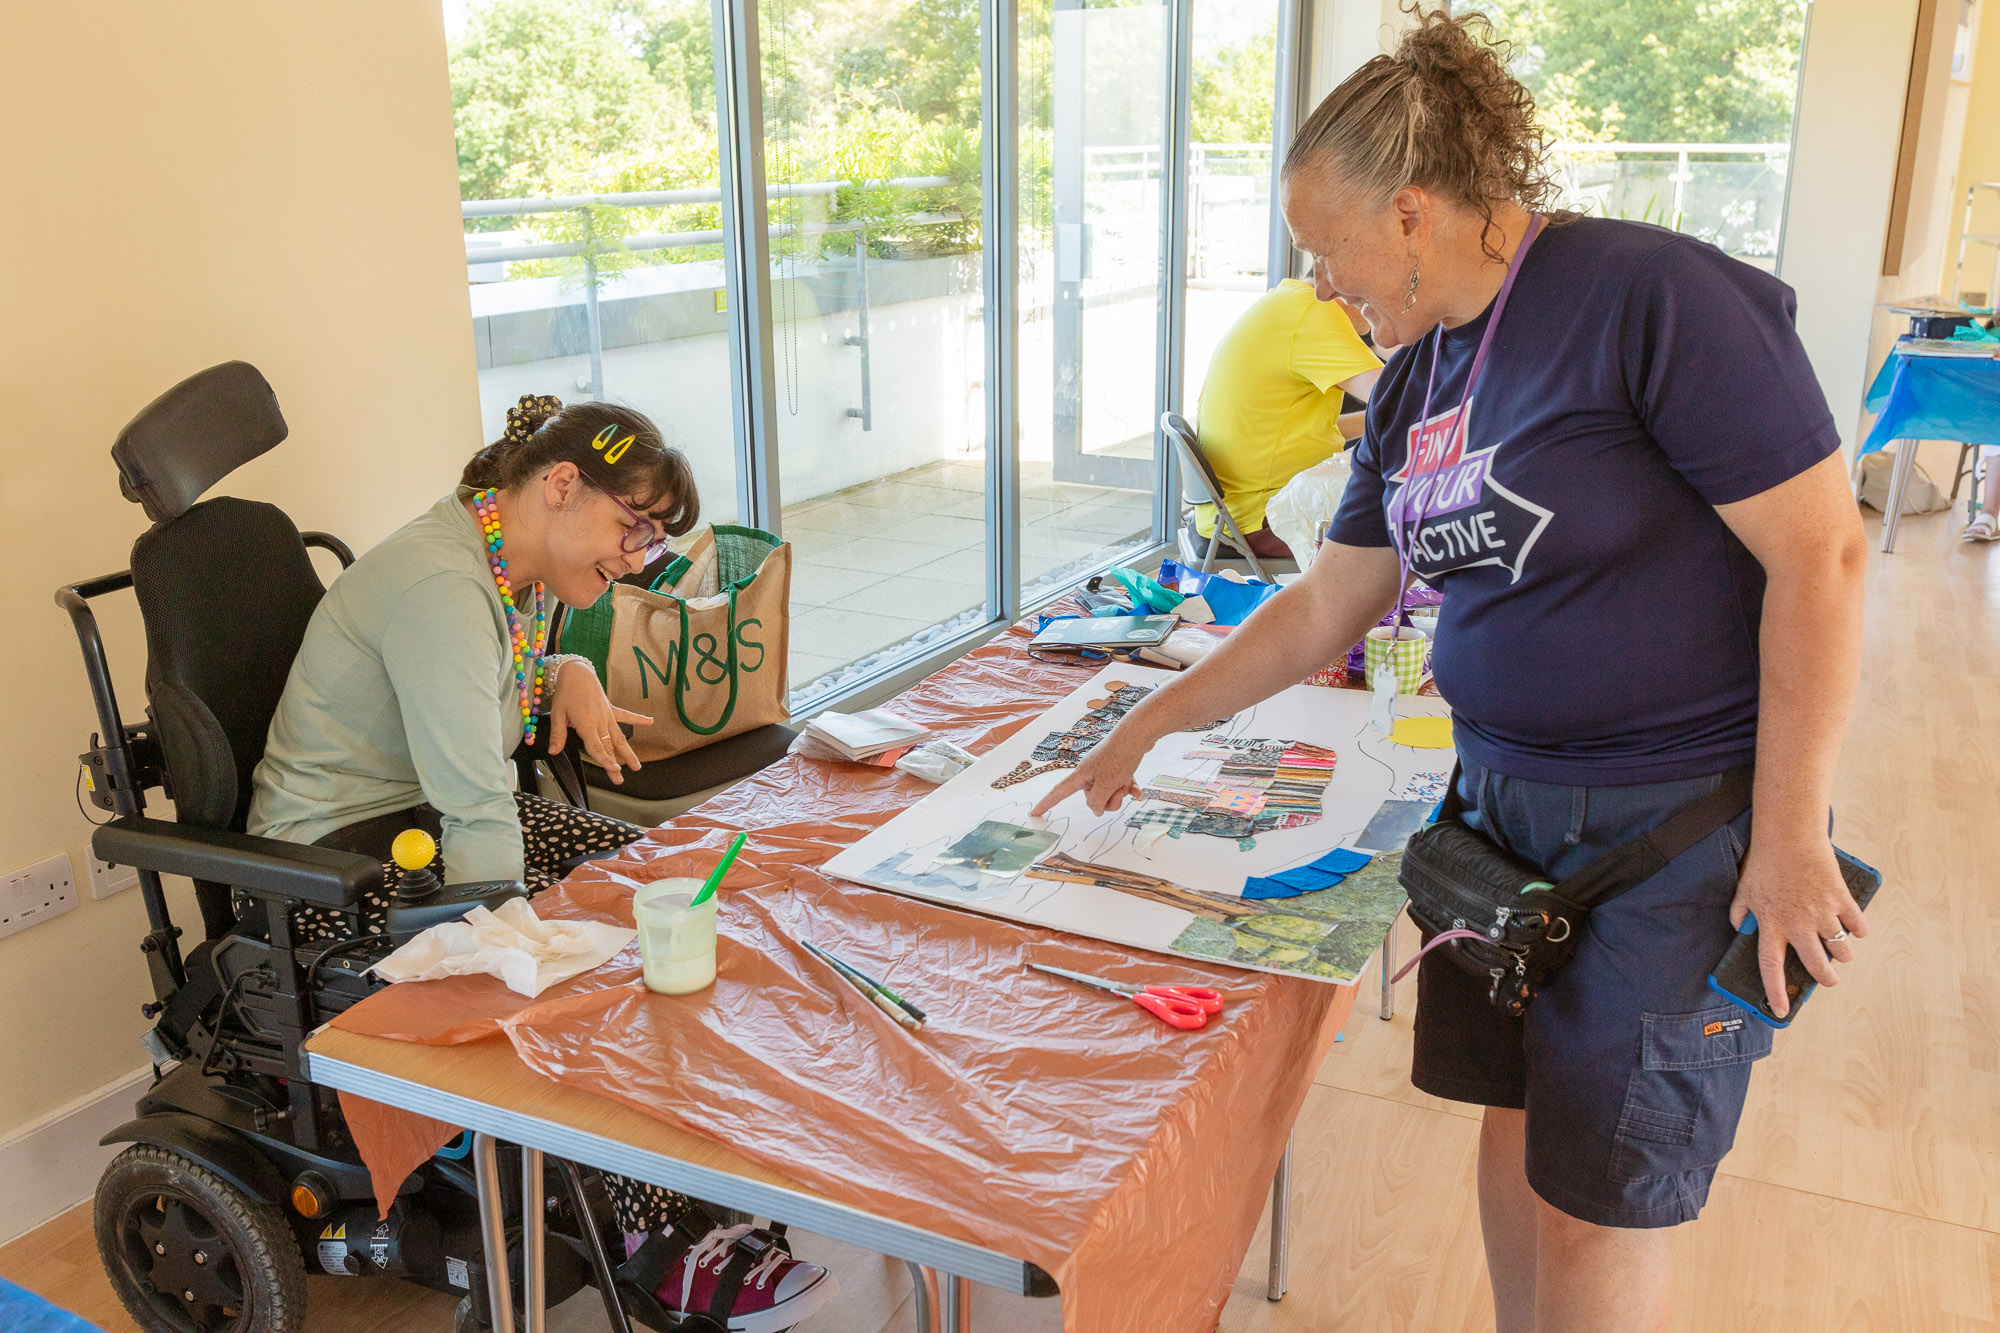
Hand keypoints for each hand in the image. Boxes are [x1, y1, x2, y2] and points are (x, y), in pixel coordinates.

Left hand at [547, 660, 650, 784]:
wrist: (577, 672)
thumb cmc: (566, 692)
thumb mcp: (557, 713)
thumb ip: (558, 734)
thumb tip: (553, 750)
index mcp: (586, 724)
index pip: (597, 747)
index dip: (606, 761)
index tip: (614, 771)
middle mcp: (600, 722)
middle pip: (609, 747)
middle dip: (615, 764)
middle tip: (620, 780)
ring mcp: (607, 716)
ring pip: (619, 737)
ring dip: (628, 752)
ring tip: (636, 766)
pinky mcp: (610, 709)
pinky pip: (626, 716)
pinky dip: (638, 719)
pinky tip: (650, 722)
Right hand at [1029, 730, 1147, 817]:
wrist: (1138, 734)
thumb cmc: (1119, 757)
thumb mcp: (1106, 785)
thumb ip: (1097, 802)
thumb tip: (1096, 810)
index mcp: (1080, 775)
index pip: (1059, 792)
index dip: (1046, 803)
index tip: (1033, 813)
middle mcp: (1089, 771)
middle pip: (1093, 797)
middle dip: (1108, 799)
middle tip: (1119, 789)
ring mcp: (1104, 768)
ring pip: (1109, 792)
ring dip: (1120, 792)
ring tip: (1128, 782)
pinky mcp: (1117, 765)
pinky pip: (1120, 783)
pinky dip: (1128, 787)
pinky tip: (1138, 790)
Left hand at [1727, 835, 1867, 1017]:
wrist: (1790, 835)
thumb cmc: (1765, 863)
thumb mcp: (1744, 890)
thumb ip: (1741, 913)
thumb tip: (1741, 930)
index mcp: (1771, 924)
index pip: (1771, 967)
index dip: (1776, 992)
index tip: (1782, 1011)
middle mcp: (1797, 924)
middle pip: (1817, 967)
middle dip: (1825, 979)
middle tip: (1827, 978)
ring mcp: (1822, 913)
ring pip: (1842, 951)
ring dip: (1842, 954)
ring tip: (1838, 949)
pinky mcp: (1841, 900)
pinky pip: (1858, 927)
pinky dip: (1858, 930)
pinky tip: (1852, 927)